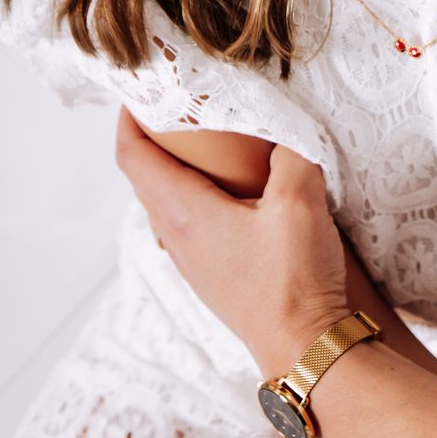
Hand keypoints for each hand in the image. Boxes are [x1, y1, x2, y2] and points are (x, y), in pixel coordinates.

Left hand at [115, 105, 350, 373]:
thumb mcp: (300, 199)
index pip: (133, 156)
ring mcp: (193, 261)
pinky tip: (238, 191)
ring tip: (211, 141)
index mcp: (184, 213)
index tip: (140, 89)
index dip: (128, 118)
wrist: (308, 348)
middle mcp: (177, 237)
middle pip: (148, 177)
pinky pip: (192, 224)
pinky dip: (200, 195)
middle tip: (182, 104)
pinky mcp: (214, 275)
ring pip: (170, 202)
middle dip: (157, 137)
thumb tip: (289, 128)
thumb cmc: (294, 279)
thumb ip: (294, 151)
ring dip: (180, 168)